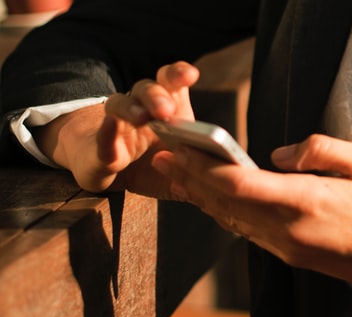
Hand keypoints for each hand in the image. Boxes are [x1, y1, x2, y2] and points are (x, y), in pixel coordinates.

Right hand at [36, 61, 198, 195]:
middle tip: (167, 110)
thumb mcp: (181, 170)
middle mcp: (141, 109)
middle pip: (147, 89)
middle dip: (158, 95)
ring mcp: (117, 125)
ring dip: (132, 107)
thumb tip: (221, 177)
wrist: (109, 175)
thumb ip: (199, 172)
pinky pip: (102, 136)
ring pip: (119, 103)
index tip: (190, 74)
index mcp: (166, 110)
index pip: (171, 83)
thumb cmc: (151, 167)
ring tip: (142, 117)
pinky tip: (111, 126)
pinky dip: (107, 131)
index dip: (179, 74)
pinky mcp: (100, 148)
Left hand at [151, 134, 351, 315]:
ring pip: (232, 220)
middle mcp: (289, 229)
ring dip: (202, 197)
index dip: (204, 166)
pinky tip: (214, 200)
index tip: (180, 148)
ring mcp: (288, 247)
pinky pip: (248, 231)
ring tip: (178, 175)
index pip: (240, 184)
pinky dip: (225, 212)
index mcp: (307, 201)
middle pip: (226, 202)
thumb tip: (278, 155)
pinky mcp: (292, 255)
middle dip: (192, 178)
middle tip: (164, 155)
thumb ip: (319, 150)